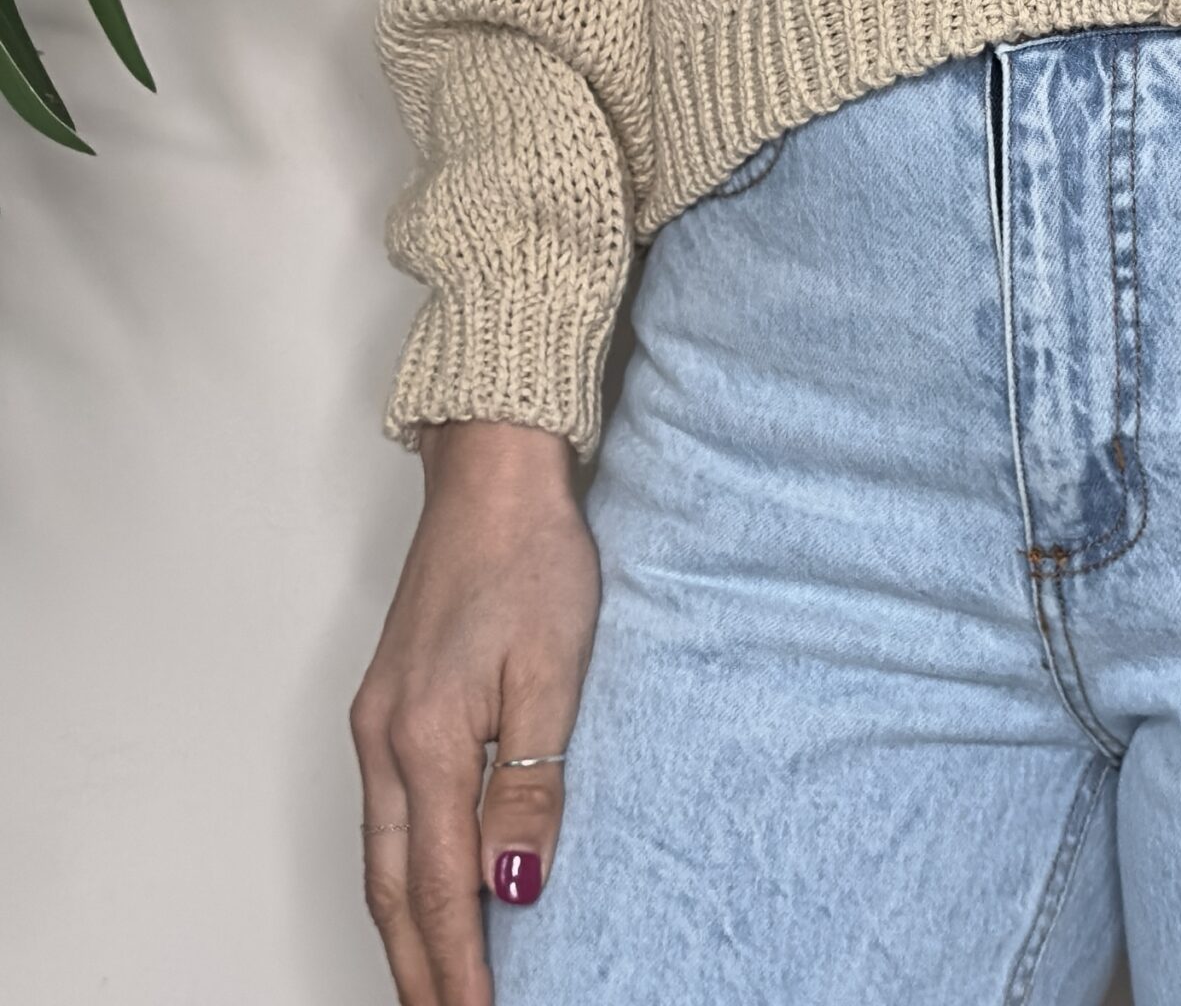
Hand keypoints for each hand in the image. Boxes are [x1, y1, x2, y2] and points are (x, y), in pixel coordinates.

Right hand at [350, 421, 597, 1005]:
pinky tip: (423, 888)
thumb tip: (516, 883)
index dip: (462, 963)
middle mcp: (384, 742)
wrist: (491, 477)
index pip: (442, 887)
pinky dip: (401, 871)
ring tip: (433, 982)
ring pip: (382, 857)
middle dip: (418, 967)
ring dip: (404, 928)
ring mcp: (376, 723)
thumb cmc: (531, 555)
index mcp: (425, 742)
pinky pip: (386, 815)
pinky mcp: (386, 704)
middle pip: (394, 889)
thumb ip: (532, 782)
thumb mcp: (553, 669)